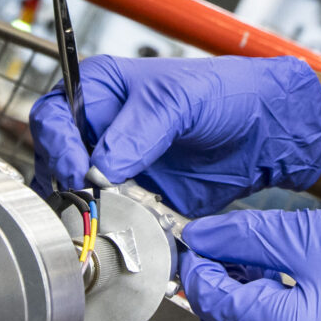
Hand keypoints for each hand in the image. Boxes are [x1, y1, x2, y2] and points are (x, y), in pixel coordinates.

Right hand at [29, 55, 320, 216]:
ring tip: (93, 220)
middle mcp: (99, 127)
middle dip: (61, 182)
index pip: (54, 115)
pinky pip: (106, 217)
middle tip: (82, 201)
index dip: (57, 143)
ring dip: (77, 209)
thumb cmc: (227, 93)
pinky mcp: (133, 198)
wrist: (266, 132)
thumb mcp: (181, 100)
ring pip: (72, 193)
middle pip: (54, 159)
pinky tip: (115, 231)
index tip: (76, 170)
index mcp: (100, 89)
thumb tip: (100, 169)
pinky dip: (105, 227)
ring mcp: (114, 165)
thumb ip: (139, 131)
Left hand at [178, 208, 320, 320]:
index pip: (214, 303)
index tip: (197, 241)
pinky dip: (269, 320)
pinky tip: (278, 286)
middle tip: (219, 245)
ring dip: (242, 303)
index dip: (198, 268)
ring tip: (250, 260)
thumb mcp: (315, 236)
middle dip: (217, 285)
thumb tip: (202, 237)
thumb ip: (249, 236)